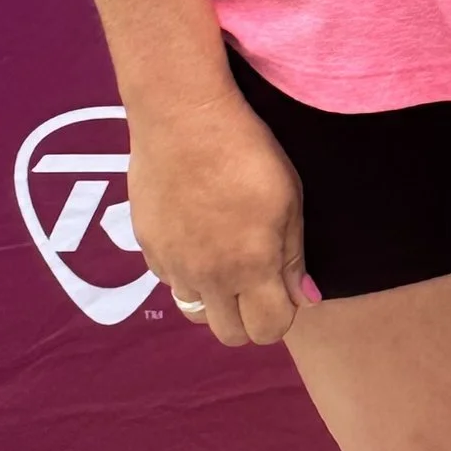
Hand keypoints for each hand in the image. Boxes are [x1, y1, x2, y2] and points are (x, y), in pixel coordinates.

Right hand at [125, 89, 313, 346]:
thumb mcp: (288, 199)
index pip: (268, 330)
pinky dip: (186, 270)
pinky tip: (196, 233)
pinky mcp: (147, 246)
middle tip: (256, 280)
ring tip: (224, 255)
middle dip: (248, 317)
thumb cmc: (246, 150)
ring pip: (196, 309)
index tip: (283, 288)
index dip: (281, 315)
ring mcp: (173, 264)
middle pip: (230, 334)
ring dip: (214, 296)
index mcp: (250, 268)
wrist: (182, 116)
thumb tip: (303, 299)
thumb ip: (294, 257)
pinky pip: (170, 279)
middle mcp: (208, 277)